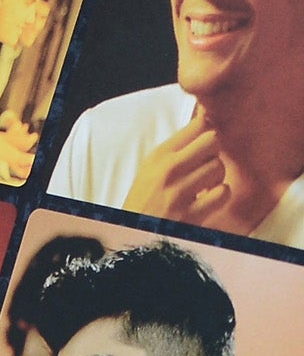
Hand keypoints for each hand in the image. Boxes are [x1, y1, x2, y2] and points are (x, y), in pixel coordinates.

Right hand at [124, 109, 231, 223]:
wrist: (134, 231)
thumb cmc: (145, 200)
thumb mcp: (151, 168)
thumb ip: (175, 150)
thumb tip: (204, 123)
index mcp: (158, 155)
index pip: (196, 126)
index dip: (208, 130)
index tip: (206, 138)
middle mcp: (168, 169)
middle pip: (212, 141)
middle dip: (214, 152)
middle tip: (207, 162)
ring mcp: (180, 191)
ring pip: (219, 167)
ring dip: (217, 176)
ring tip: (206, 183)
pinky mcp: (192, 214)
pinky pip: (222, 193)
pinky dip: (220, 195)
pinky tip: (209, 198)